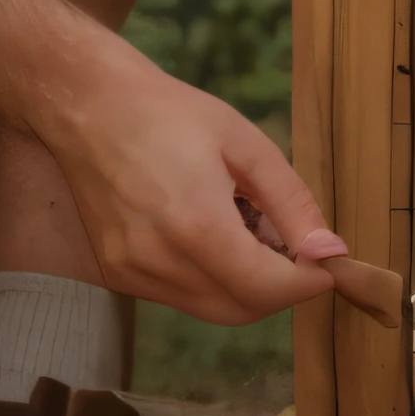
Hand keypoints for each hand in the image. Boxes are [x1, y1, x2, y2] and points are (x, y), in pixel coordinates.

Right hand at [37, 43, 346, 324]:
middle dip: (281, 290)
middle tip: (295, 249)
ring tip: (251, 234)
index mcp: (195, 224)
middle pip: (241, 310)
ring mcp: (132, 273)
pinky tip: (213, 238)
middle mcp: (159, 261)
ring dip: (246, 287)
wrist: (86, 105)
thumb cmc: (169, 113)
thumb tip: (328, 249)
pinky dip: (211, 281)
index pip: (266, 287)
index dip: (307, 282)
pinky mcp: (117, 274)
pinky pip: (180, 297)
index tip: (328, 261)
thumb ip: (290, 201)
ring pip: (211, 309)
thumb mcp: (244, 143)